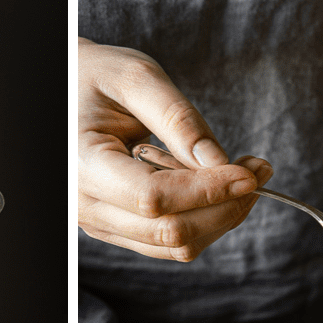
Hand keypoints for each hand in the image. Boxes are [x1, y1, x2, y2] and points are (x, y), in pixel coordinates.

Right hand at [78, 39, 272, 261]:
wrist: (64, 93)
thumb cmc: (93, 77)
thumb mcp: (134, 77)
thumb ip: (177, 118)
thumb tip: (217, 161)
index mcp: (81, 164)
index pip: (154, 198)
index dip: (209, 189)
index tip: (251, 170)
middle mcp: (85, 206)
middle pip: (171, 232)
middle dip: (226, 206)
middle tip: (258, 168)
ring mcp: (100, 223)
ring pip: (175, 245)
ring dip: (221, 216)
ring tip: (242, 172)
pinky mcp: (117, 228)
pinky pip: (169, 242)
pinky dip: (204, 219)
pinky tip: (217, 186)